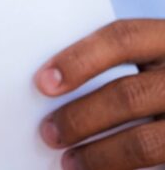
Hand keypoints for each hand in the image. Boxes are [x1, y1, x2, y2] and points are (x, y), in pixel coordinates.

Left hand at [36, 19, 164, 168]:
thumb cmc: (156, 77)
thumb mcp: (148, 58)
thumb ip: (113, 65)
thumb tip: (51, 86)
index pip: (122, 39)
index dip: (79, 60)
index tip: (43, 82)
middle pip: (128, 95)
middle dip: (81, 117)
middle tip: (49, 133)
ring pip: (145, 142)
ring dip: (99, 155)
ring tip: (70, 162)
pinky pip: (157, 166)